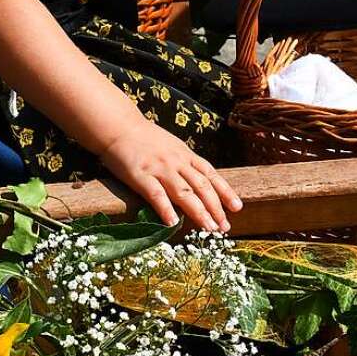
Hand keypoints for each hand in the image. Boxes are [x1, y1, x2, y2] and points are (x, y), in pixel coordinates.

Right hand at [99, 121, 242, 231]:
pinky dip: (166, 210)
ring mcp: (160, 169)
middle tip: (224, 227)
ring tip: (208, 229)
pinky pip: (157, 195)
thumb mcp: (170, 145)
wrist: (119, 126)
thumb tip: (197, 181)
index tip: (237, 207)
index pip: (211, 174)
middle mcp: (176, 162)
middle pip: (202, 187)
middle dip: (215, 208)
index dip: (225, 191)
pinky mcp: (141, 176)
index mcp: (185, 154)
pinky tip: (173, 223)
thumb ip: (183, 161)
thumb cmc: (143, 137)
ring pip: (185, 193)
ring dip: (199, 212)